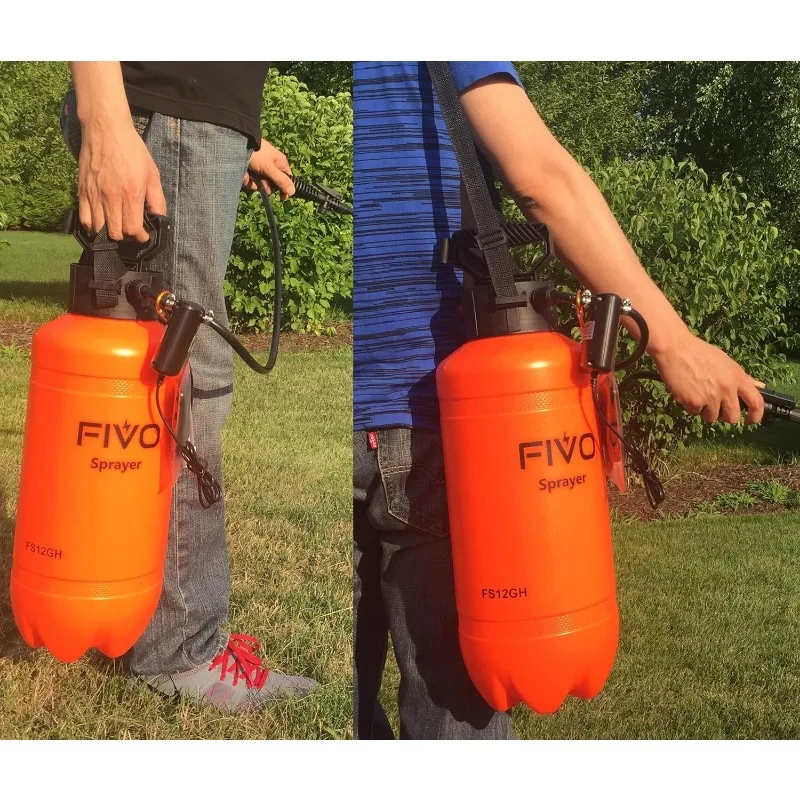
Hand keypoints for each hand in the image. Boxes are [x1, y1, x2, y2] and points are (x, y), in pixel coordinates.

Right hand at [77, 117, 165, 241]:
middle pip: (114, 233)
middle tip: (130, 231)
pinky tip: (100, 224)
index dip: (139, 237)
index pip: (132, 228)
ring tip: (116, 228)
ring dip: (108, 233)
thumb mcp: (152, 173)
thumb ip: (157, 199)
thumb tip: (159, 218)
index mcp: (131, 193)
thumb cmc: (132, 149)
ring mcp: (94, 194)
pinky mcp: (82, 189)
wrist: (105, 128)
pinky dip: (91, 227)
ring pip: (98, 228)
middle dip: (125, 237)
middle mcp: (111, 196)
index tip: (143, 235)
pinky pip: (83, 218)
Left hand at [243, 138, 294, 198]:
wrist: (237, 143)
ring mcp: (260, 169)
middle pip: (271, 185)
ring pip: (260, 184)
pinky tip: (243, 173)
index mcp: (280, 164)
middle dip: (264, 185)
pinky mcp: (250, 171)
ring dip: (253, 182)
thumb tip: (293, 192)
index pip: (287, 180)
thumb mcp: (270, 168)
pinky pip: (251, 181)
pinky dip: (247, 179)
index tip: (281, 198)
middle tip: (260, 179)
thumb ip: (281, 181)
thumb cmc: (257, 154)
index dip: (284, 189)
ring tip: (248, 174)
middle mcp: (271, 167)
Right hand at [651, 330, 764, 424]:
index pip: (756, 402)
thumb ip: (742, 377)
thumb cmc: (699, 352)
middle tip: (717, 409)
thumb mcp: (725, 362)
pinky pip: (695, 412)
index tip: (750, 421)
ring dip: (705, 410)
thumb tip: (759, 386)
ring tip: (697, 394)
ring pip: (712, 417)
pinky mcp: (693, 402)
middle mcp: (726, 389)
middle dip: (725, 416)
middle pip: (732, 417)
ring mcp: (710, 397)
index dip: (756, 415)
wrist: (675, 348)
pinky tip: (686, 391)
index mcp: (737, 377)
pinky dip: (690, 405)